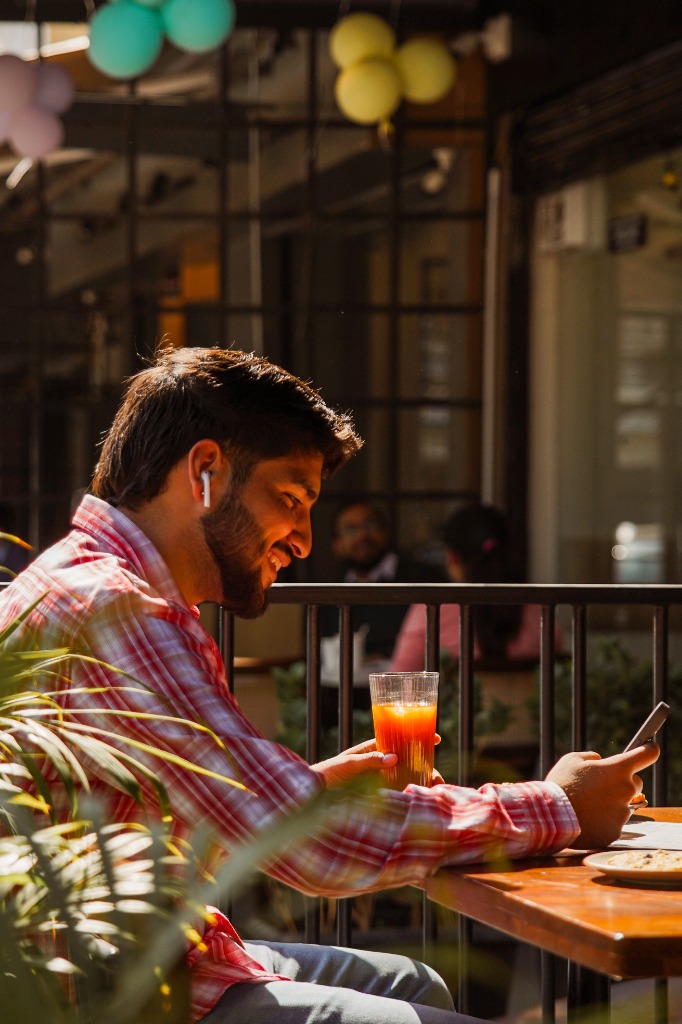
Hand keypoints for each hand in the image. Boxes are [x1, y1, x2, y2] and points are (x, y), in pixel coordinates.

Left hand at [311, 735, 442, 788]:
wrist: (312, 797)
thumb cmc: (328, 775)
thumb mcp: (348, 764)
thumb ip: (370, 761)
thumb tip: (395, 757)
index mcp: (370, 751)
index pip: (397, 741)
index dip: (416, 738)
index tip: (437, 738)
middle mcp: (377, 766)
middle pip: (407, 763)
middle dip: (425, 768)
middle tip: (438, 777)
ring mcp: (378, 782)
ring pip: (405, 779)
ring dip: (421, 784)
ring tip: (435, 791)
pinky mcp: (377, 799)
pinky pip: (397, 796)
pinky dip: (410, 797)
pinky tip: (421, 802)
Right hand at [545, 742, 658, 848]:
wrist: (551, 817)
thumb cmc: (561, 784)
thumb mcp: (572, 760)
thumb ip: (591, 758)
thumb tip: (599, 761)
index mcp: (618, 769)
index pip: (646, 755)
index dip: (649, 750)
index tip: (651, 749)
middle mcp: (626, 790)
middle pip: (635, 782)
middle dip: (622, 782)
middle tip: (601, 784)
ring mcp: (622, 813)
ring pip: (623, 804)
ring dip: (611, 802)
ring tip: (587, 804)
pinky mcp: (615, 831)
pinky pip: (613, 822)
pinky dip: (603, 820)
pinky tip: (587, 818)